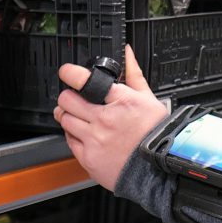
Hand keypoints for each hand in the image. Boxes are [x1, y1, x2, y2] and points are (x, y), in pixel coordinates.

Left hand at [55, 45, 166, 190]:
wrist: (157, 170)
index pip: (84, 80)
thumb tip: (127, 52)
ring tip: (81, 118)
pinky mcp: (88, 158)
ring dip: (69, 116)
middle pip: (67, 100)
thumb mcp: (149, 99)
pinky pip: (69, 141)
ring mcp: (95, 139)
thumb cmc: (156, 135)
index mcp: (121, 101)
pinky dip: (74, 136)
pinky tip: (87, 135)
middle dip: (68, 97)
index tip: (67, 72)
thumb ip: (133, 74)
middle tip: (75, 99)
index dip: (70, 73)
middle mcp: (105, 119)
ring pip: (64, 120)